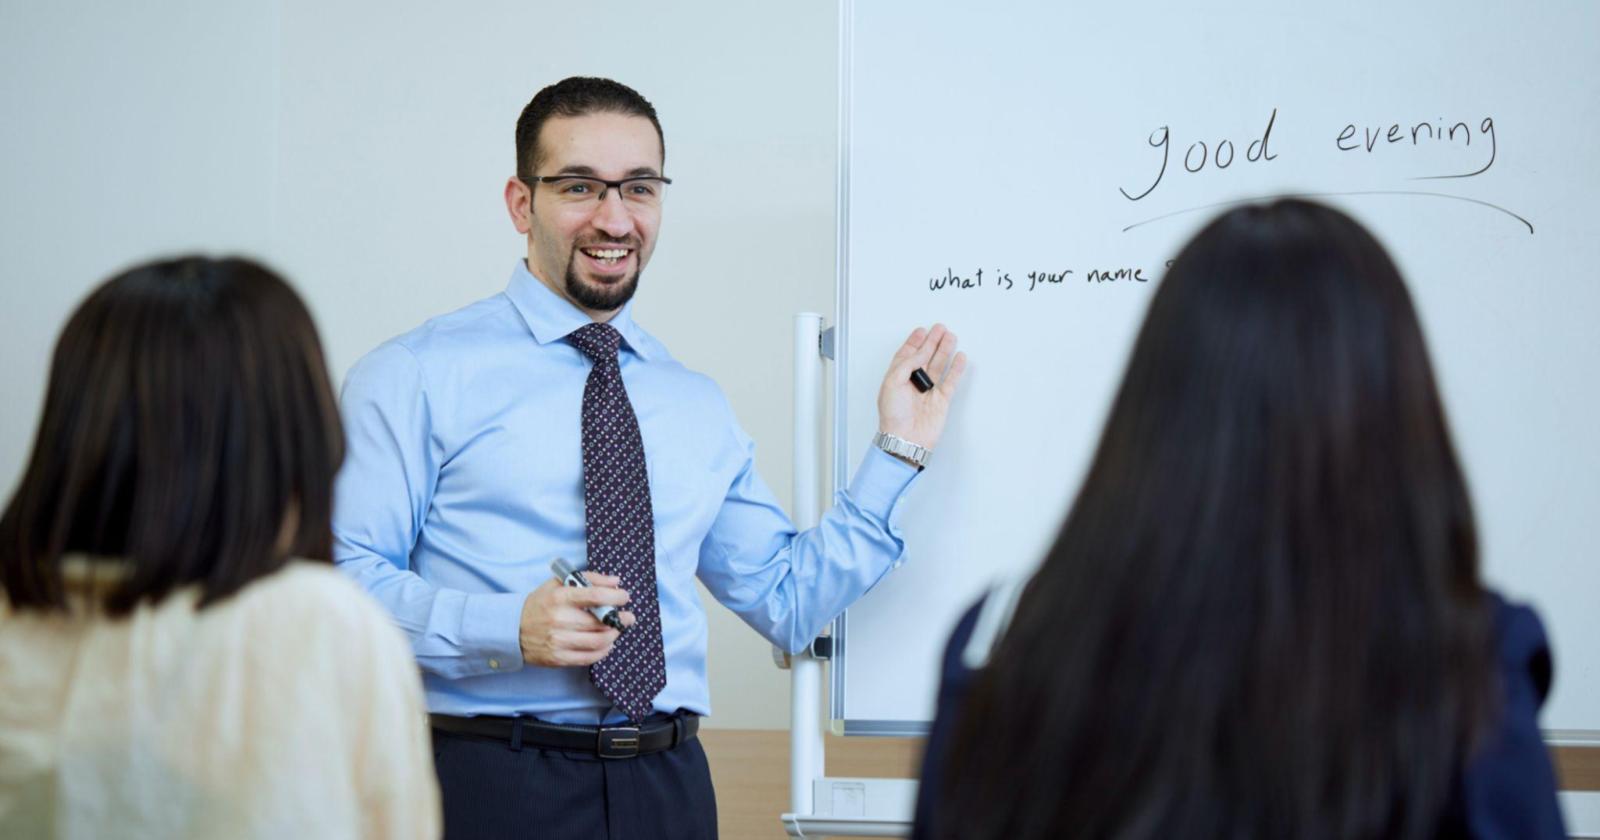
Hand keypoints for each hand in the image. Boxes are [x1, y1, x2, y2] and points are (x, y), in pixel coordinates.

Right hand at [519, 572, 635, 666]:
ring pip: (599, 641)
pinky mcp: (558, 658)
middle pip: (601, 622)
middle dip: (621, 619)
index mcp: (560, 597)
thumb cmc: (540, 603)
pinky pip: (589, 657)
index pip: (595, 596)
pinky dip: (603, 650)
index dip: (616, 596)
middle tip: (627, 617)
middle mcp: (559, 619)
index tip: (624, 597)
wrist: (512, 629)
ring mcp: (559, 641)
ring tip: (616, 630)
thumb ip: (588, 579)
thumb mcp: (558, 583)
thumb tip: (615, 582)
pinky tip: (606, 644)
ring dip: (614, 635)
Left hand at [876, 324, 967, 450]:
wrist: (906, 438)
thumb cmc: (893, 416)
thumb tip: (921, 353)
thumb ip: (907, 364)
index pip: (907, 354)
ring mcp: (928, 391)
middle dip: (932, 341)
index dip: (914, 342)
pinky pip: (950, 380)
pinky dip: (956, 368)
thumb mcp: (892, 383)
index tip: (922, 330)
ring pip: (938, 365)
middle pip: (924, 356)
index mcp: (898, 378)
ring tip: (950, 336)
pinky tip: (959, 357)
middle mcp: (913, 383)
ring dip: (944, 350)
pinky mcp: (941, 400)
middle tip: (939, 328)